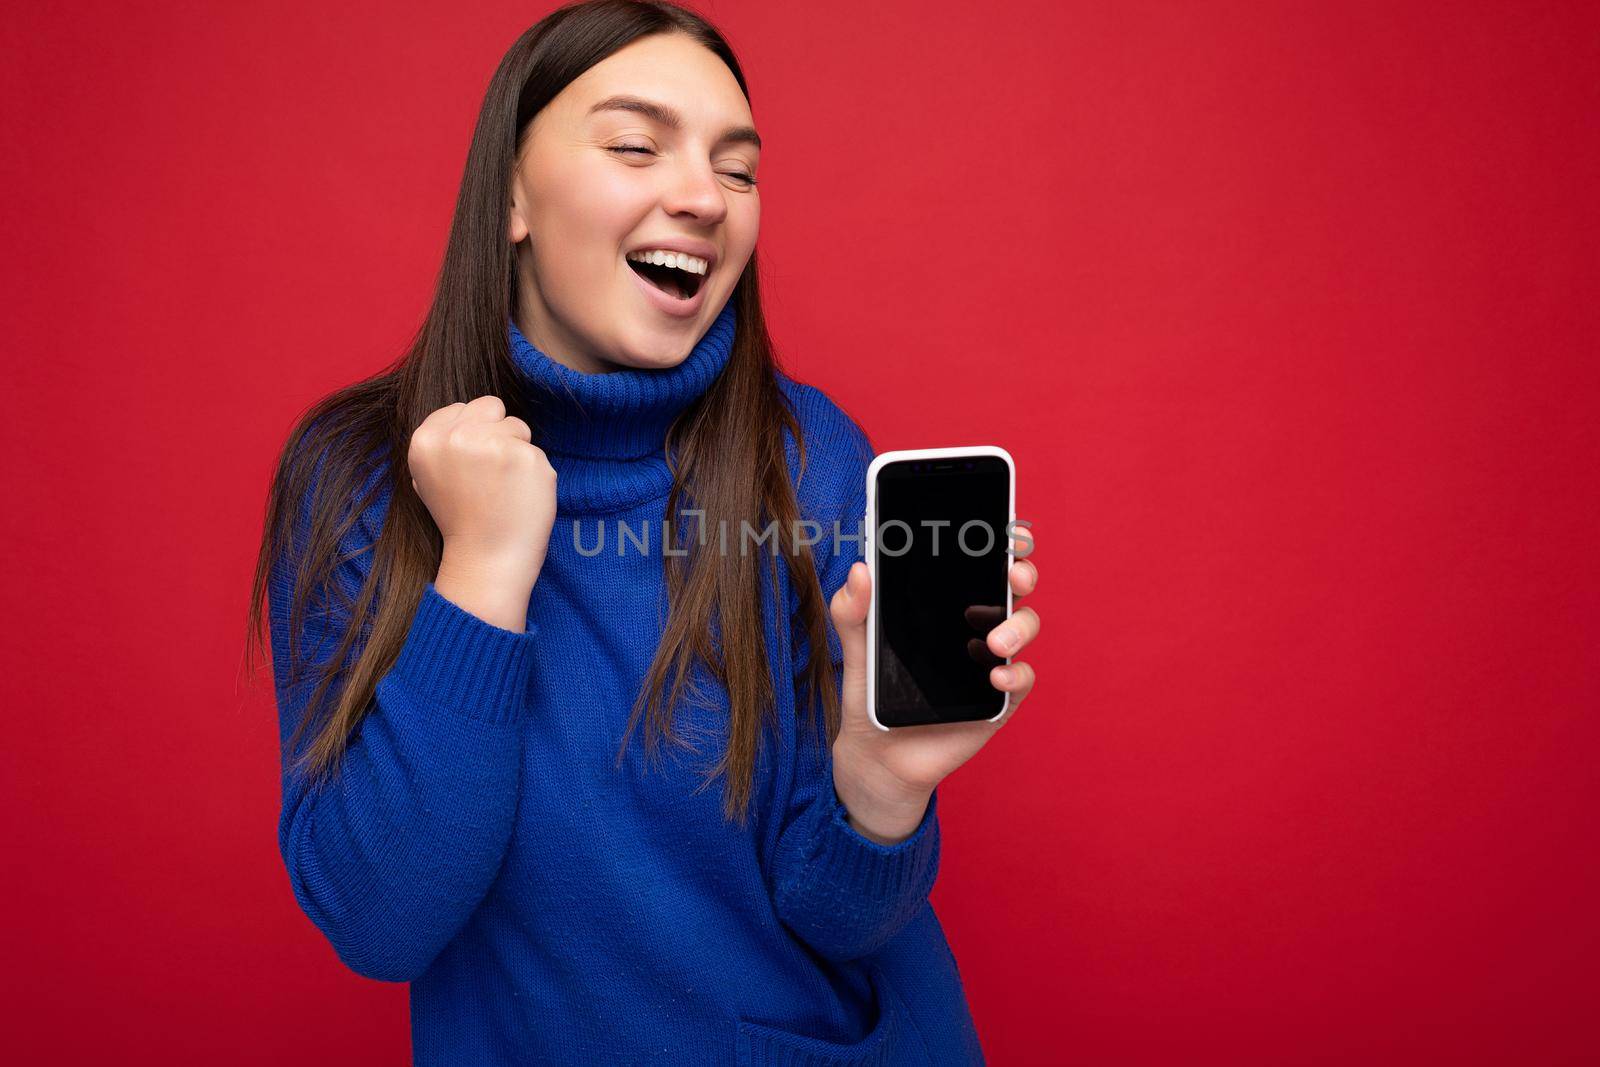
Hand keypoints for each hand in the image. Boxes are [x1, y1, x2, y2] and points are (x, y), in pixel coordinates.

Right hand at [409, 396, 556, 623]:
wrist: (486, 558)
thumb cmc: (461, 519)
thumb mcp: (428, 477)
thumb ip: (442, 441)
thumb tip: (464, 413)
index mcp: (426, 440)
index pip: (462, 407)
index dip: (472, 432)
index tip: (471, 464)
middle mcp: (457, 437)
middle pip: (491, 406)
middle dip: (496, 431)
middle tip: (490, 473)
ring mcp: (494, 445)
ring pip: (517, 426)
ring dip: (517, 450)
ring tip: (503, 486)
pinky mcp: (527, 458)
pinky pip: (537, 451)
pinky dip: (534, 472)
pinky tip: (520, 495)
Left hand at [829, 524, 1040, 841]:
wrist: (875, 753)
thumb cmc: (872, 690)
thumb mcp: (855, 647)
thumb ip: (852, 609)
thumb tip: (859, 569)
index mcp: (947, 601)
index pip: (981, 560)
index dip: (1001, 539)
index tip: (1006, 529)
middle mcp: (977, 623)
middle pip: (1014, 586)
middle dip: (1022, 572)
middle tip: (1014, 575)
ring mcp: (992, 660)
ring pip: (1025, 627)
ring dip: (1018, 626)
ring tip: (994, 641)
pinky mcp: (998, 699)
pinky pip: (1021, 679)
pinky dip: (1016, 674)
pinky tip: (995, 675)